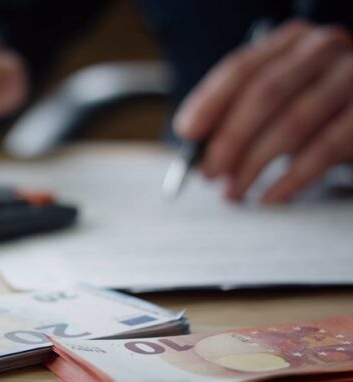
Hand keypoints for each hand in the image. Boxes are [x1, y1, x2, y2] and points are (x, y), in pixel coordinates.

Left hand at [174, 20, 352, 202]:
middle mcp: (323, 50)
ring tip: (233, 191)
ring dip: (254, 164)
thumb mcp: (277, 96)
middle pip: (264, 95)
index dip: (209, 102)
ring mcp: (350, 79)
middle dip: (229, 139)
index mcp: (291, 40)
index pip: (242, 67)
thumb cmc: (312, 106)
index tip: (188, 133)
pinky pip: (324, 149)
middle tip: (208, 172)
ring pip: (291, 124)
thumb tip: (197, 147)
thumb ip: (238, 110)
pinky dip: (291, 179)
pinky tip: (270, 197)